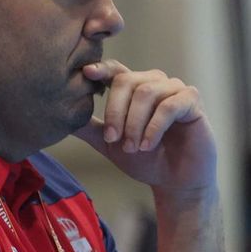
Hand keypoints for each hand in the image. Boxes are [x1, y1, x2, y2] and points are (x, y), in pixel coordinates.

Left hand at [74, 60, 216, 196]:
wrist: (176, 182)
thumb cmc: (146, 160)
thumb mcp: (111, 144)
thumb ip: (90, 128)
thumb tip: (58, 116)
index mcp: (135, 88)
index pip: (115, 70)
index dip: (101, 69)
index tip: (86, 74)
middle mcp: (155, 83)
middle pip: (127, 80)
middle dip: (115, 112)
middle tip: (113, 139)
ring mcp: (175, 89)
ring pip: (147, 92)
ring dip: (134, 123)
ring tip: (132, 147)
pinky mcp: (192, 101)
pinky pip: (170, 105)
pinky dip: (154, 127)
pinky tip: (148, 145)